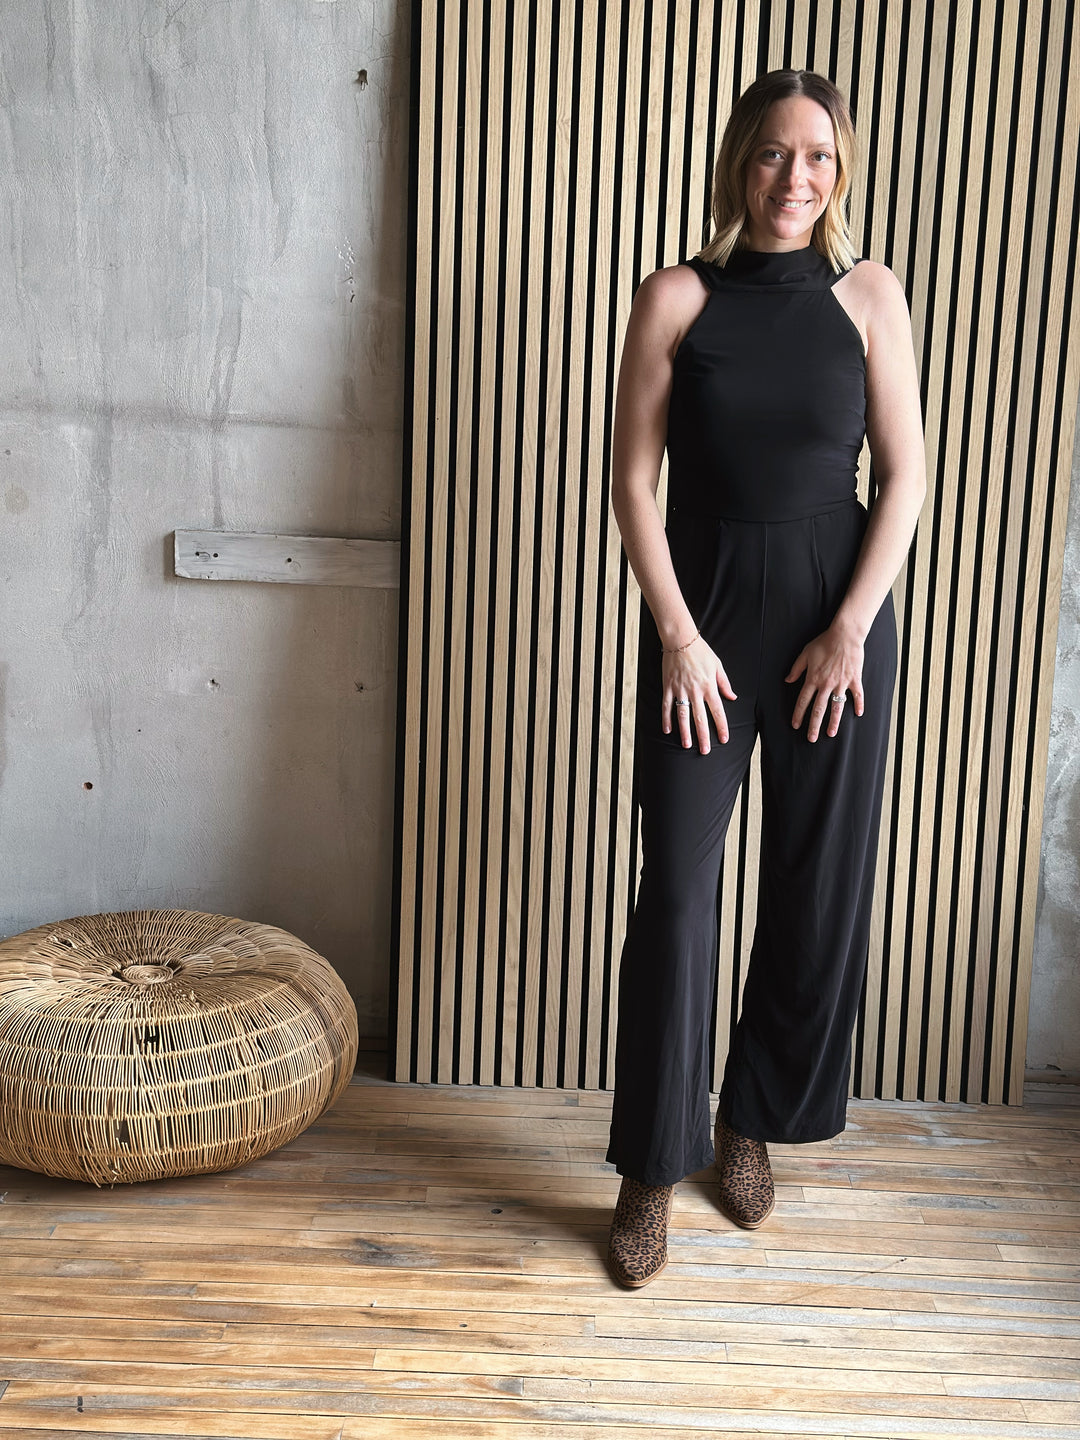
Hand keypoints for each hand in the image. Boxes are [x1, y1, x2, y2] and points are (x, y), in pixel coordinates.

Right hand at [662, 634, 736, 753]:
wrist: (681, 640)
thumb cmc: (701, 651)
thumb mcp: (718, 666)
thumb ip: (724, 683)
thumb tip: (732, 697)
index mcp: (709, 686)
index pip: (717, 711)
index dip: (721, 727)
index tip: (724, 739)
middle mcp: (695, 691)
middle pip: (700, 718)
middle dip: (703, 736)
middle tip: (704, 751)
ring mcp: (680, 690)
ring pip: (683, 715)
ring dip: (685, 732)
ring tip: (687, 745)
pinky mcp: (668, 687)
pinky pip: (666, 705)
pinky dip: (666, 718)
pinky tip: (667, 730)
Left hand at [785, 620, 864, 741]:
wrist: (844, 635)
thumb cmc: (824, 642)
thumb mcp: (805, 654)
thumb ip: (796, 669)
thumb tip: (787, 680)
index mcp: (813, 679)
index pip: (803, 701)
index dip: (798, 714)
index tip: (796, 725)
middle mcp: (826, 684)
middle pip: (818, 709)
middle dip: (814, 725)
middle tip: (811, 738)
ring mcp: (841, 683)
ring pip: (836, 707)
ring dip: (834, 722)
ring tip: (831, 734)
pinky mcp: (854, 679)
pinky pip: (857, 695)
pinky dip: (859, 704)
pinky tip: (858, 714)